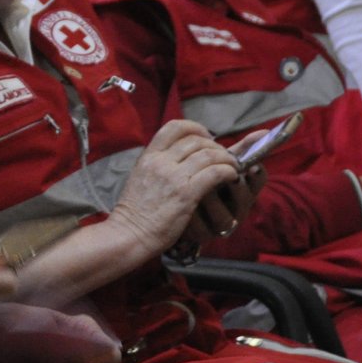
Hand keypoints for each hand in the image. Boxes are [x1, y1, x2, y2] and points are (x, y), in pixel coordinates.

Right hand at [110, 119, 241, 253]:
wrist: (128, 235)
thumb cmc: (135, 213)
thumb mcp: (140, 178)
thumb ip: (157, 165)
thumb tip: (176, 157)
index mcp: (148, 156)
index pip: (175, 127)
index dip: (196, 128)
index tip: (206, 137)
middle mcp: (160, 162)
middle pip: (197, 140)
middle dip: (216, 146)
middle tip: (224, 157)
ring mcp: (173, 177)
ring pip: (209, 154)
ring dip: (227, 158)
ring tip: (233, 167)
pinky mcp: (186, 195)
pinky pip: (215, 173)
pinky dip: (228, 171)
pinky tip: (232, 177)